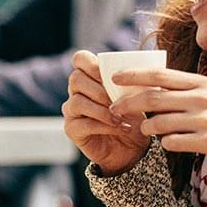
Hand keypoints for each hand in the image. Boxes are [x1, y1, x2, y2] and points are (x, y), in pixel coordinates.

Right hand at [62, 50, 150, 175]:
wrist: (133, 147)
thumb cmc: (133, 116)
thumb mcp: (135, 96)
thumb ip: (129, 82)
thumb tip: (133, 71)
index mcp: (89, 76)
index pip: (80, 59)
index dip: (92, 63)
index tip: (111, 76)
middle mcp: (75, 91)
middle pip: (76, 79)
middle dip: (100, 90)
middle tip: (120, 100)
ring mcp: (71, 110)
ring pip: (78, 102)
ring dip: (103, 110)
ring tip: (122, 117)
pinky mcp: (72, 129)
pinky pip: (84, 124)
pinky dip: (105, 125)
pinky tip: (121, 127)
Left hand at [108, 67, 206, 193]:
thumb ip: (187, 89)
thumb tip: (154, 85)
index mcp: (201, 83)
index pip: (159, 75)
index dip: (133, 76)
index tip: (114, 78)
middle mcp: (202, 98)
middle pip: (152, 98)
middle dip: (127, 104)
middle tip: (114, 109)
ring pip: (160, 122)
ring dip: (145, 127)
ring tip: (143, 130)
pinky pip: (174, 142)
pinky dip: (165, 143)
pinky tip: (166, 143)